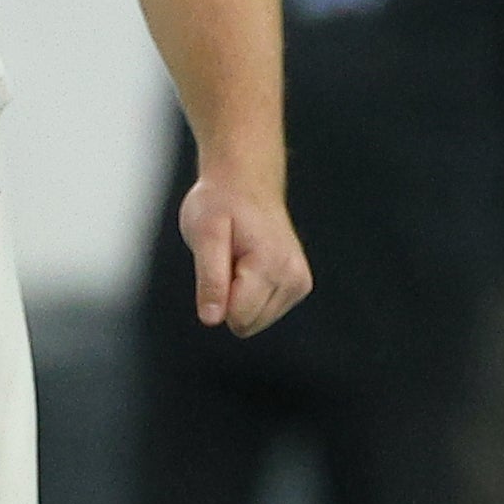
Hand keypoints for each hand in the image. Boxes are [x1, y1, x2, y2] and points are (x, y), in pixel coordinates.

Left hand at [179, 168, 312, 336]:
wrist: (245, 180)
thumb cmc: (220, 203)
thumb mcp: (203, 235)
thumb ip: (210, 279)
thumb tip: (212, 319)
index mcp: (272, 264)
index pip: (237, 318)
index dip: (217, 296)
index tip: (218, 263)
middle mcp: (294, 276)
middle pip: (247, 323)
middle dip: (228, 297)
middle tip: (226, 260)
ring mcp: (300, 281)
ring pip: (255, 321)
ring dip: (239, 294)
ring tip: (237, 258)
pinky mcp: (299, 283)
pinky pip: (265, 312)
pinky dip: (251, 293)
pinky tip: (249, 262)